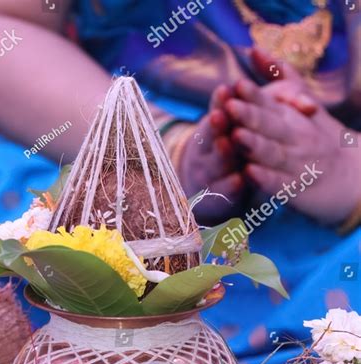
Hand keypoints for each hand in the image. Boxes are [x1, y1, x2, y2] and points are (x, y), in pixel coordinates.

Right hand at [175, 85, 244, 221]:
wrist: (210, 194)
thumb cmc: (228, 152)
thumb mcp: (228, 128)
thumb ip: (240, 104)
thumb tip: (255, 65)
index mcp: (212, 131)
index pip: (216, 113)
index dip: (219, 103)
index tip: (225, 89)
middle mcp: (206, 153)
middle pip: (211, 138)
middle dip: (216, 126)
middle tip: (221, 114)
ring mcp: (208, 177)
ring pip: (215, 164)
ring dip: (221, 154)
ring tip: (227, 143)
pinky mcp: (216, 200)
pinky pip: (223, 193)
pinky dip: (230, 186)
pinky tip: (239, 180)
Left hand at [225, 77, 360, 224]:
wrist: (351, 177)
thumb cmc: (321, 138)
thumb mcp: (306, 102)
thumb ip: (281, 77)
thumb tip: (254, 49)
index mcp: (293, 117)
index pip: (272, 103)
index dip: (254, 95)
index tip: (237, 85)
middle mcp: (296, 138)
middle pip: (271, 125)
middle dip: (250, 115)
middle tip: (230, 106)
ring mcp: (296, 164)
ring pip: (273, 153)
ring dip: (255, 145)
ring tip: (236, 137)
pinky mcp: (296, 190)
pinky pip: (280, 184)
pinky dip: (265, 179)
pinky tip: (250, 174)